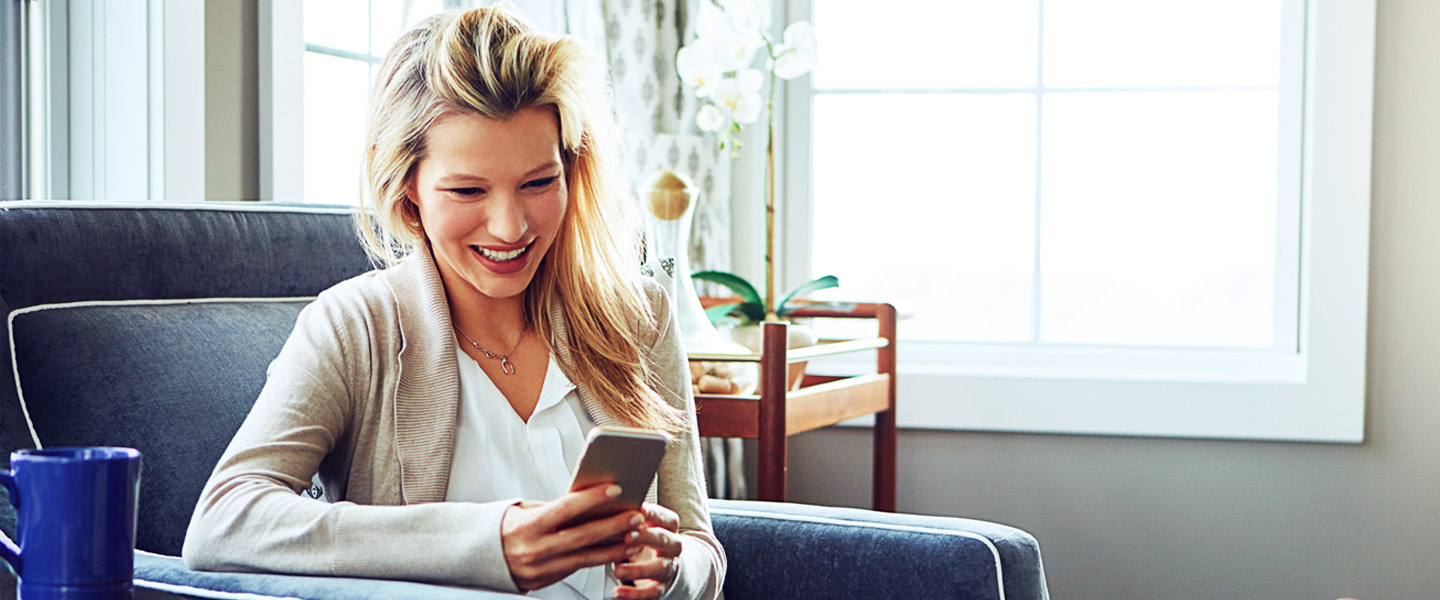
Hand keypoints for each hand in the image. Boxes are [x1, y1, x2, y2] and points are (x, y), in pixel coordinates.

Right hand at [501, 484, 644, 590]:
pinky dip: (597, 559)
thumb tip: (588, 502)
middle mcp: (535, 549)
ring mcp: (540, 570)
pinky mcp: (544, 582)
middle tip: (635, 516)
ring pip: (585, 558)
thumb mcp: (523, 510)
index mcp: (527, 526)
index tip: (615, 489)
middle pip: (583, 537)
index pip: (566, 509)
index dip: (592, 498)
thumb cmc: (503, 527)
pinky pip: (576, 568)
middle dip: (613, 526)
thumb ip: (554, 509)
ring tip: (634, 536)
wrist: (475, 557)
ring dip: (614, 547)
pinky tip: (614, 550)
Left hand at [612, 503, 683, 598]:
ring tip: (618, 570)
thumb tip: (604, 501)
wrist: (665, 563)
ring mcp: (668, 568)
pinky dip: (634, 595)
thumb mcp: (641, 525)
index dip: (656, 513)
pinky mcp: (661, 587)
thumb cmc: (643, 538)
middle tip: (627, 536)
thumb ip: (628, 515)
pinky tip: (617, 593)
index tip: (640, 508)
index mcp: (669, 528)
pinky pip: (650, 593)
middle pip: (664, 540)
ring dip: (638, 570)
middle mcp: (672, 547)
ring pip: (659, 568)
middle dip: (646, 537)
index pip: (668, 518)